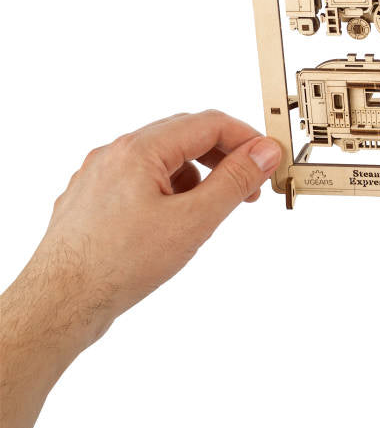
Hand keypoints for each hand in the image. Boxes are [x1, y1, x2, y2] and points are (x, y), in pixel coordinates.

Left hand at [1, 111, 280, 427]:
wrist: (61, 303)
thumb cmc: (118, 265)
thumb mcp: (194, 221)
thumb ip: (235, 182)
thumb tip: (264, 153)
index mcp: (140, 150)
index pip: (209, 124)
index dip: (247, 139)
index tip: (270, 160)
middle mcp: (115, 154)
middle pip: (185, 135)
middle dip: (224, 156)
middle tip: (251, 185)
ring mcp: (100, 175)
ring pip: (163, 158)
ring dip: (198, 174)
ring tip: (213, 208)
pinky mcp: (94, 198)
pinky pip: (142, 179)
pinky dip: (170, 190)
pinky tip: (175, 222)